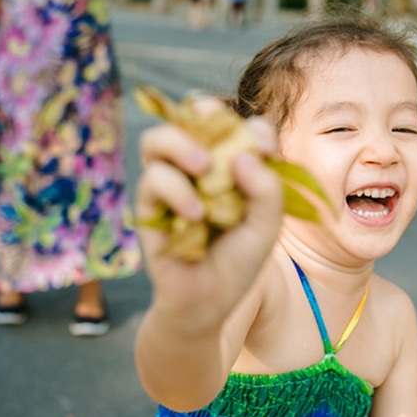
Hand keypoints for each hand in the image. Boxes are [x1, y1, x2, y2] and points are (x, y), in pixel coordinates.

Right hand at [135, 99, 282, 328]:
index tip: (266, 149)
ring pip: (157, 140)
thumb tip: (242, 155)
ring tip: (204, 168)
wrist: (209, 301)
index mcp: (232, 166)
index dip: (253, 129)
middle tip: (224, 138)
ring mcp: (171, 182)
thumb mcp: (266, 226)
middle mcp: (199, 167)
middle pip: (192, 117)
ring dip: (182, 145)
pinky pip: (153, 178)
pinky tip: (196, 215)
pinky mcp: (149, 204)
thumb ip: (267, 190)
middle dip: (206, 115)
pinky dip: (177, 191)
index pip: (240, 127)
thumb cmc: (239, 260)